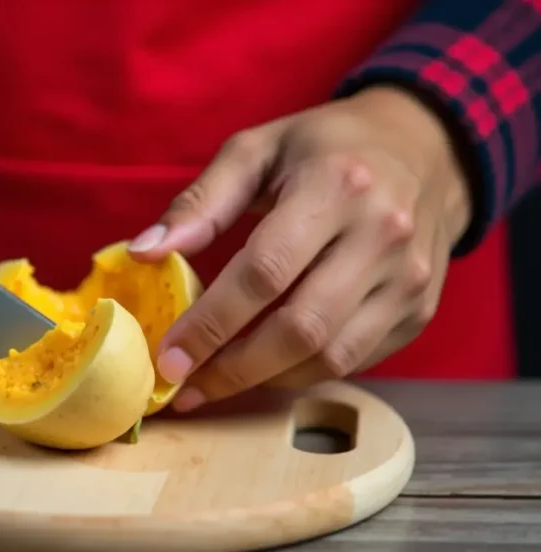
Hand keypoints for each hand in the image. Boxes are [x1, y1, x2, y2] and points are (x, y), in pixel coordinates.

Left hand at [129, 86, 472, 410]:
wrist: (427, 150)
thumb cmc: (325, 147)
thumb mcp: (256, 150)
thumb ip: (200, 203)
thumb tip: (144, 253)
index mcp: (336, 187)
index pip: (265, 272)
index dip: (211, 322)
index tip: (167, 356)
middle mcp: (383, 236)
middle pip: (301, 328)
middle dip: (233, 368)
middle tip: (183, 384)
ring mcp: (410, 280)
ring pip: (331, 357)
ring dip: (264, 381)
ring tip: (213, 383)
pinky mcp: (420, 311)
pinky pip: (355, 362)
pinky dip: (301, 374)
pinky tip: (262, 369)